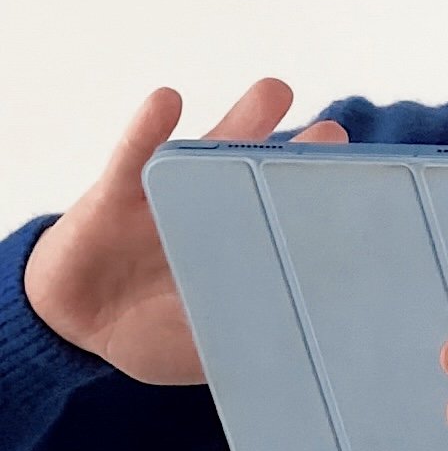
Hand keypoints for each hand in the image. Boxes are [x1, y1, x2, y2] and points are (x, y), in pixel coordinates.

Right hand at [22, 78, 347, 384]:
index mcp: (246, 245)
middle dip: (301, 151)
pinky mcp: (117, 192)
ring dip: (244, 117)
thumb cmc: (152, 330)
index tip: (369, 195)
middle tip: (335, 135)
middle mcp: (217, 207)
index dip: (327, 204)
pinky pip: (134, 155)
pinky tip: (168, 101)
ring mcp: (170, 194)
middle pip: (267, 172)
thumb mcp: (206, 348)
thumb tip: (306, 359)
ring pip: (212, 147)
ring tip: (276, 91)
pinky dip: (148, 129)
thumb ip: (248, 342)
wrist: (73, 323)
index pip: (293, 218)